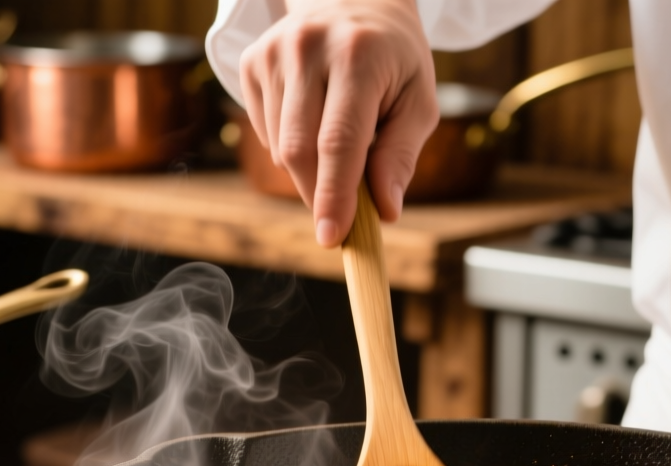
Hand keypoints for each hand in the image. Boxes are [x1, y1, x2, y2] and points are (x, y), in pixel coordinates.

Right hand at [240, 0, 437, 245]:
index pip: (339, 141)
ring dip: (310, 170)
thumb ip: (401, 156)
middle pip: (300, 150)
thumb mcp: (419, 101)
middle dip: (319, 195)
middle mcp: (308, 49)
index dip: (334, 195)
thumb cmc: (395, 61)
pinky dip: (290, 147)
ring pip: (280, 148)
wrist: (353, 0)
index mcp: (358, 56)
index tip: (331, 237)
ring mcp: (273, 53)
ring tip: (341, 141)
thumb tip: (384, 211)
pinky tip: (314, 120)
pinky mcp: (251, 63)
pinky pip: (265, 134)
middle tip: (341, 216)